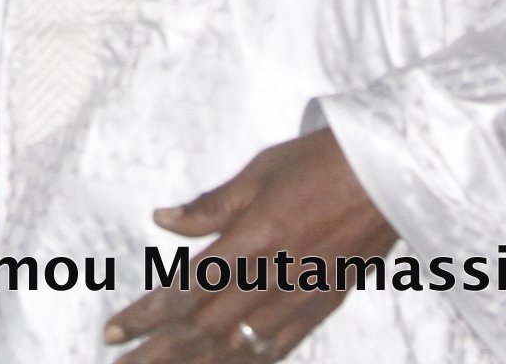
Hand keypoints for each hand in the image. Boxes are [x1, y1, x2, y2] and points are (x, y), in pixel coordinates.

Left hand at [105, 129, 396, 359]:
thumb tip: (162, 220)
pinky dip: (246, 363)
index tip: (113, 332)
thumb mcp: (259, 171)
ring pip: (237, 349)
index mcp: (251, 242)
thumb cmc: (322, 161)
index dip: (145, 316)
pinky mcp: (322, 306)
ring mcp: (299, 299)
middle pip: (203, 332)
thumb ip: (210, 205)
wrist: (393, 174)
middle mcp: (271, 279)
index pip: (186, 292)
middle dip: (157, 355)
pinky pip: (277, 347)